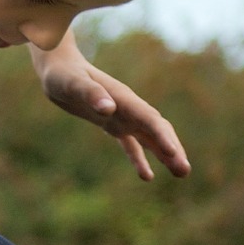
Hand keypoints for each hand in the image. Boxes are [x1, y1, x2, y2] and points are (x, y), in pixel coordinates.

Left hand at [33, 48, 189, 181]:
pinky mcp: (112, 124)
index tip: (175, 155)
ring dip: (165, 155)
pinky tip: (147, 177)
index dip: (163, 138)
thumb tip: (109, 109)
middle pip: (157, 130)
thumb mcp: (73, 84)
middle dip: (172, 150)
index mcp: (124, 100)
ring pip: (150, 138)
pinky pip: (131, 144)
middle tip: (185, 171)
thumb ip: (91, 94)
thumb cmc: (64, 74)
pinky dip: (140, 159)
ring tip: (181, 174)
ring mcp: (122, 116)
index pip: (149, 121)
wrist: (58, 67)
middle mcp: (128, 108)